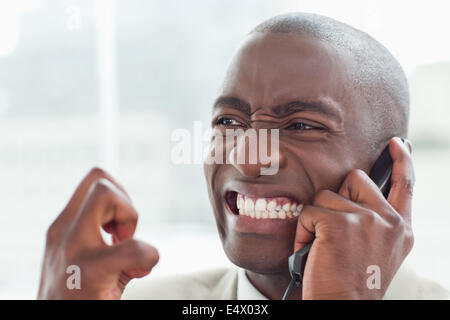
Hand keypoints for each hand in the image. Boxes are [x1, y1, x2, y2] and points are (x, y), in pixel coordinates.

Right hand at [37, 168, 158, 298]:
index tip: (120, 229)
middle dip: (124, 202)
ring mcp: (74, 248)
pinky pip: (136, 248)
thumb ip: (104, 236)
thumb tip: (134, 233)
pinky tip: (137, 272)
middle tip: (124, 235)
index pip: (95, 179)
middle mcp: (64, 230)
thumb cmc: (79, 295)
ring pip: (108, 195)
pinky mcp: (90, 272)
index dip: (119, 195)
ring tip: (125, 253)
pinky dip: (149, 257)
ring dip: (130, 219)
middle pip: (100, 179)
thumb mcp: (84, 256)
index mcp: (64, 225)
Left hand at [294, 137, 414, 298]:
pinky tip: (312, 251)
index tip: (397, 143)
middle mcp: (389, 221)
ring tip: (323, 247)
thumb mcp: (377, 250)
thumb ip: (375, 221)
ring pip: (326, 196)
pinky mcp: (340, 223)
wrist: (343, 307)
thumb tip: (357, 191)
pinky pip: (309, 212)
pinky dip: (303, 231)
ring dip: (317, 219)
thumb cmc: (352, 281)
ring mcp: (367, 220)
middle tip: (335, 230)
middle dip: (337, 197)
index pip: (405, 186)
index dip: (402, 161)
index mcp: (401, 229)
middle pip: (354, 179)